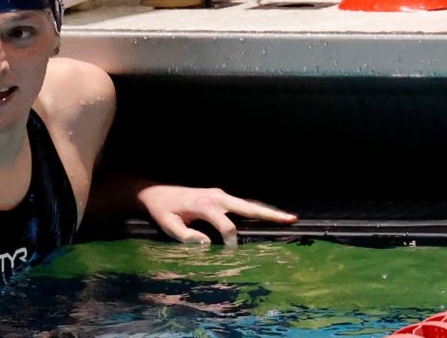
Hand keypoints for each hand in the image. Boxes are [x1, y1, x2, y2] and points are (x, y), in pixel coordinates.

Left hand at [137, 185, 296, 245]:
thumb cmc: (162, 210)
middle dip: (270, 213)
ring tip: (287, 218)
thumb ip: (187, 236)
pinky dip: (255, 209)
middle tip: (291, 219)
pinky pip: (240, 204)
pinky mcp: (218, 196)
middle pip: (248, 206)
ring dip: (266, 211)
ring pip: (247, 203)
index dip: (232, 242)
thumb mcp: (168, 226)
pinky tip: (267, 215)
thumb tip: (207, 245)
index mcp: (205, 205)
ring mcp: (219, 194)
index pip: (227, 226)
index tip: (231, 254)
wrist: (155, 193)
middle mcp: (216, 197)